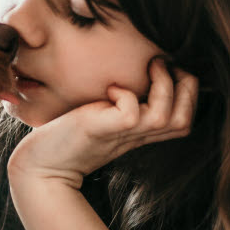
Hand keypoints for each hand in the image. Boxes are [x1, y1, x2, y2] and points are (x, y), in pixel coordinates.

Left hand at [8, 58, 197, 188]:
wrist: (40, 165)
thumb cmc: (67, 137)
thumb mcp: (102, 114)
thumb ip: (121, 101)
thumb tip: (133, 70)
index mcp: (140, 132)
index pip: (185, 118)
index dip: (188, 93)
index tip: (169, 69)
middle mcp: (137, 135)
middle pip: (185, 119)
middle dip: (187, 87)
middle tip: (163, 63)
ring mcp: (121, 134)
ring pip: (168, 117)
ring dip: (164, 86)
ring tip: (150, 66)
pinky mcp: (102, 130)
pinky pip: (131, 114)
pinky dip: (126, 95)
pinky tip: (110, 89)